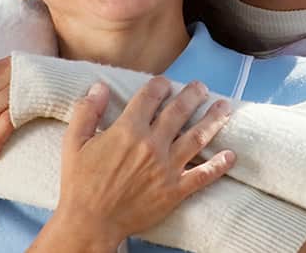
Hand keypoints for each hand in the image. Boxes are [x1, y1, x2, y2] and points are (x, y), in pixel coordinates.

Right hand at [44, 76, 235, 248]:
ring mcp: (167, 167)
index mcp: (128, 130)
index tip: (164, 82)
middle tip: (201, 87)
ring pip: (197, 137)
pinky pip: (203, 175)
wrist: (91, 223)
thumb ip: (87, 111)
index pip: (150, 96)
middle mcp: (152, 144)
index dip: (160, 85)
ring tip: (224, 106)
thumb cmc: (80, 184)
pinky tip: (231, 155)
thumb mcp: (74, 142)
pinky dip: (219, 165)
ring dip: (213, 119)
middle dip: (193, 95)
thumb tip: (99, 86)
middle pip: (179, 111)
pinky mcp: (175, 190)